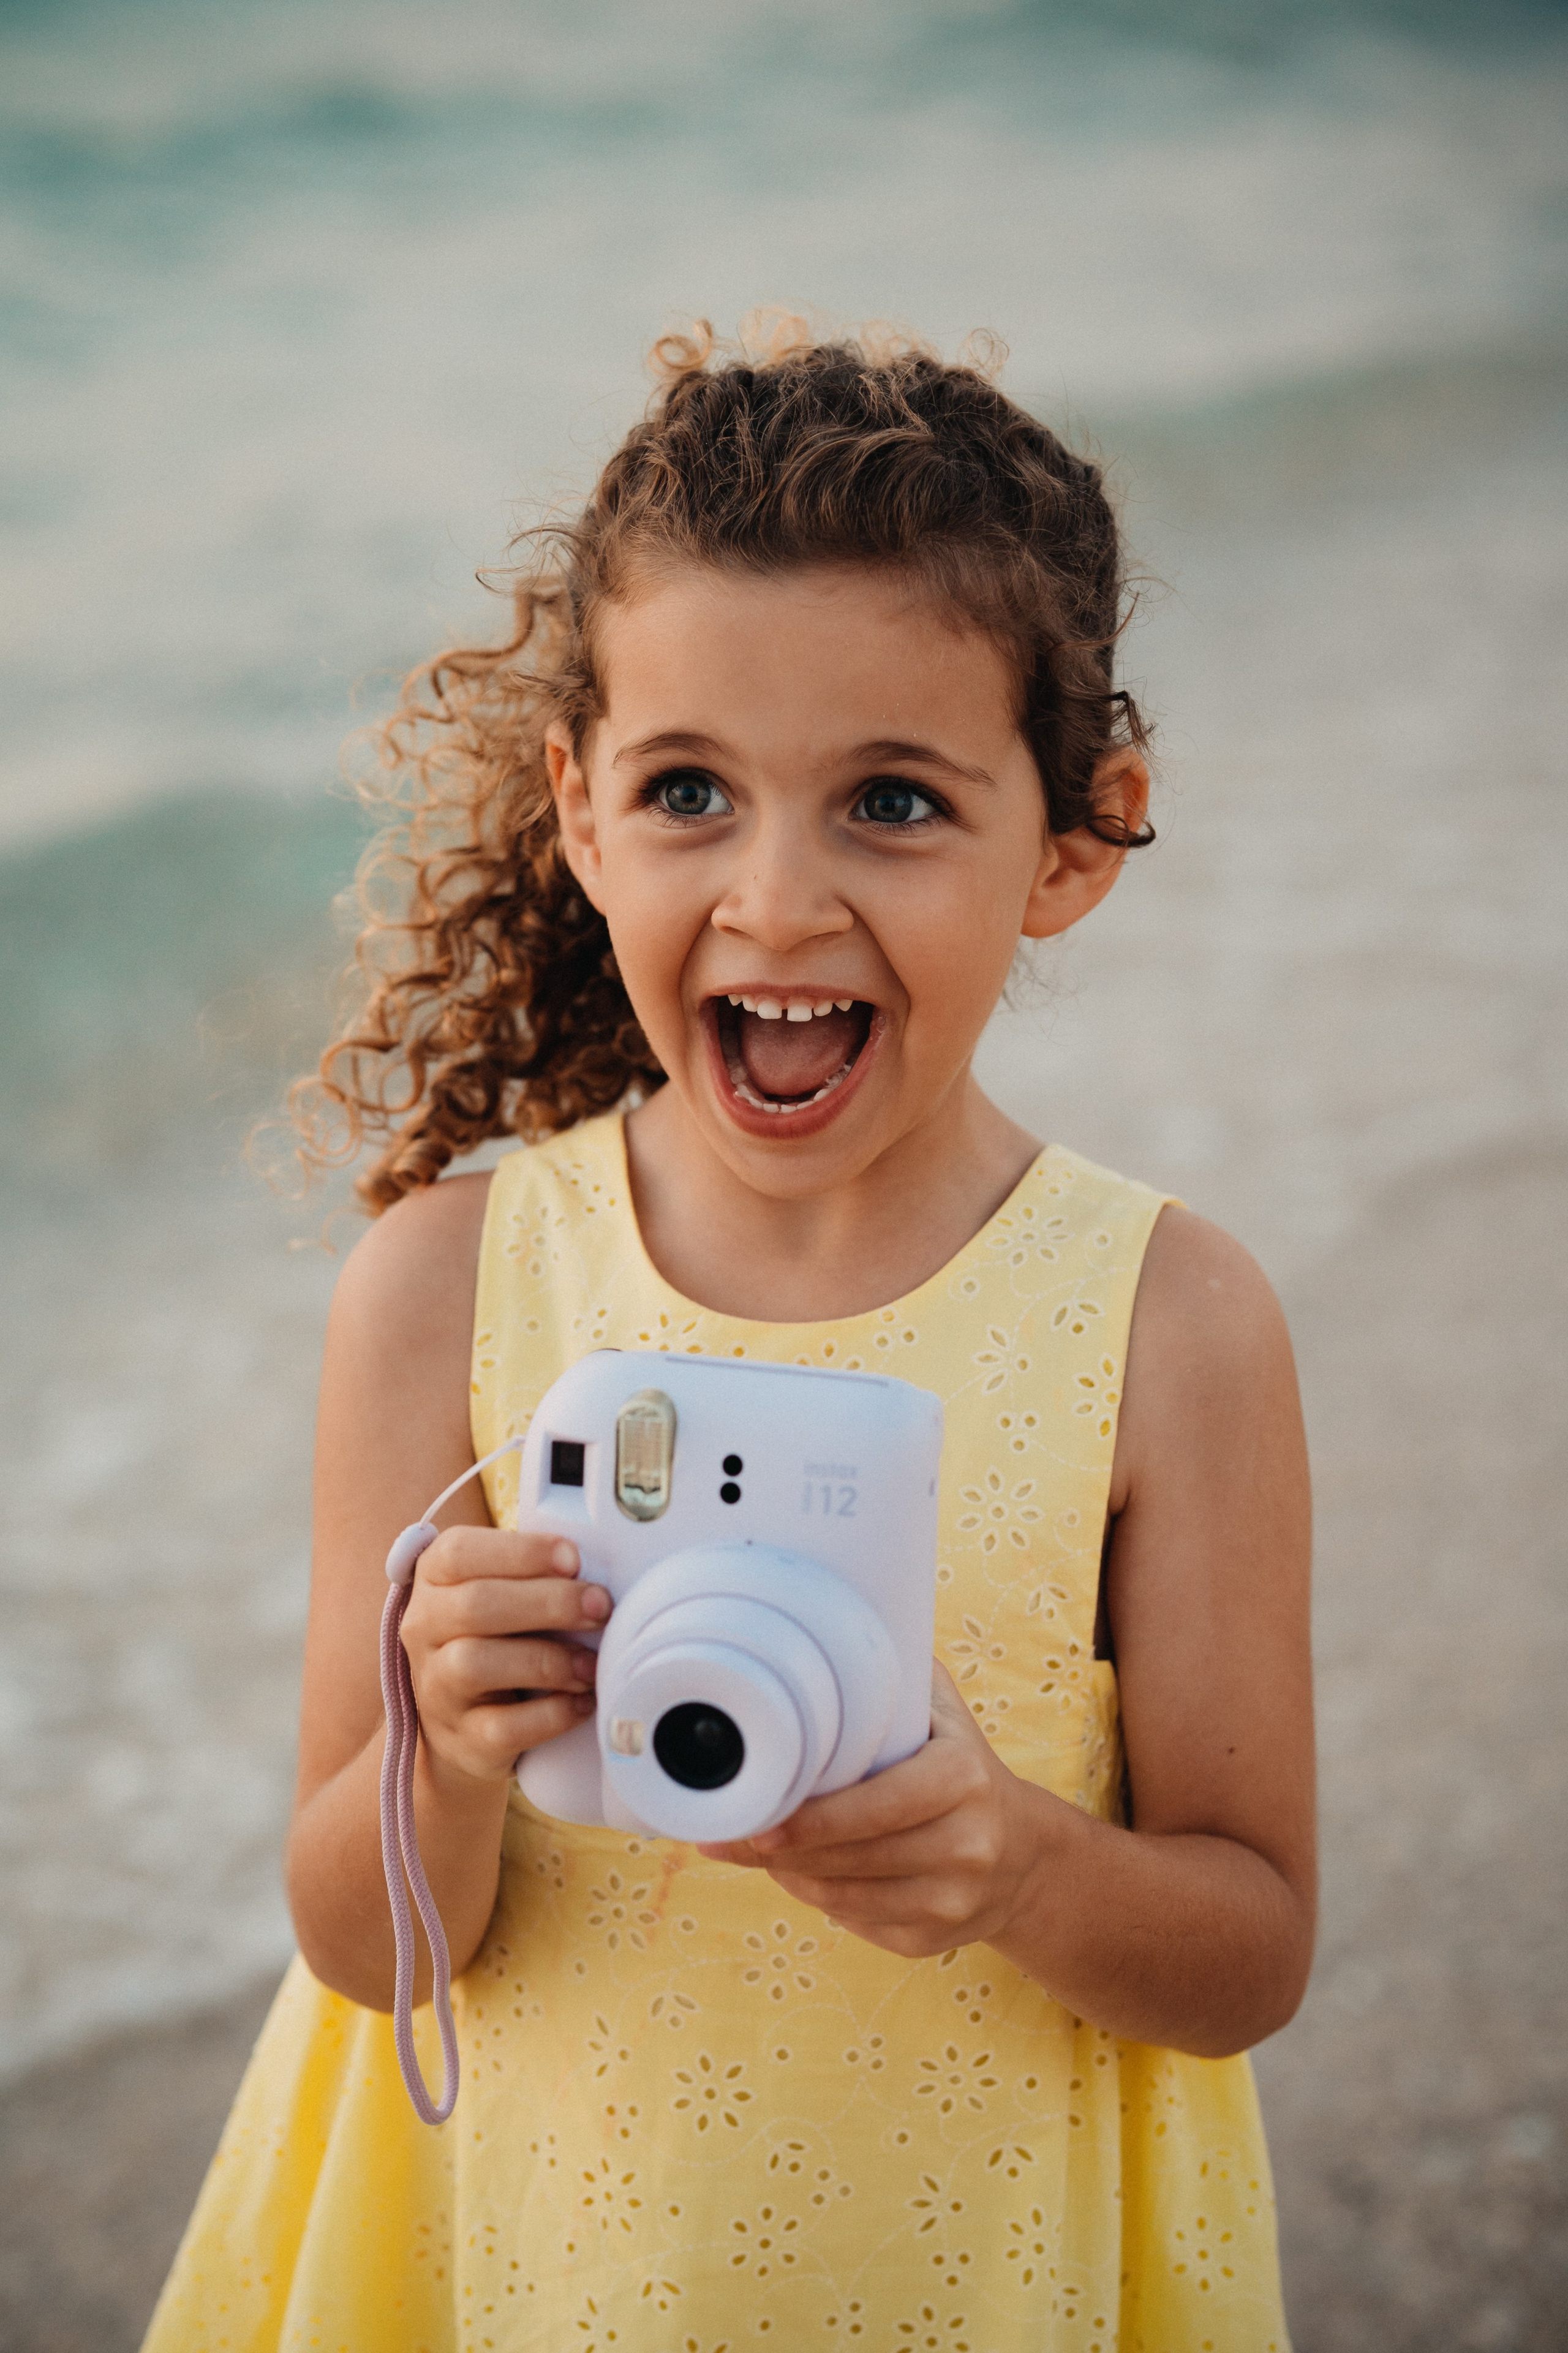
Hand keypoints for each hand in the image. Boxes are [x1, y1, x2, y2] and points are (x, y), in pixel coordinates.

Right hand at [399, 1528, 610, 1787]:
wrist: (465, 1725)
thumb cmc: (500, 1637)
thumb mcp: (504, 1593)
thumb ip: (535, 1574)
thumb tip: (598, 1564)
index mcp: (434, 1579)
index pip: (460, 1553)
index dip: (522, 1552)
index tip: (573, 1559)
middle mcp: (424, 1628)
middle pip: (476, 1605)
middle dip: (549, 1602)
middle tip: (601, 1606)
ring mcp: (437, 1686)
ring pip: (476, 1663)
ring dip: (548, 1660)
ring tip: (591, 1664)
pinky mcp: (462, 1738)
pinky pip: (503, 1727)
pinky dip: (551, 1714)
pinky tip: (582, 1702)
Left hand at [696, 1662, 1052, 1958]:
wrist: (1023, 1853)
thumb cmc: (960, 1768)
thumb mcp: (943, 1714)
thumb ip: (893, 1676)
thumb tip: (819, 1636)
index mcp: (963, 1779)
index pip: (877, 1806)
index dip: (812, 1820)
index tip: (757, 1820)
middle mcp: (967, 1845)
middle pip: (848, 1857)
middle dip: (779, 1850)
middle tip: (727, 1835)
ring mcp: (952, 1901)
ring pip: (842, 1898)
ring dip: (790, 1875)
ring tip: (758, 1850)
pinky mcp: (933, 1941)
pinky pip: (854, 1924)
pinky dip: (819, 1899)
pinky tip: (804, 1875)